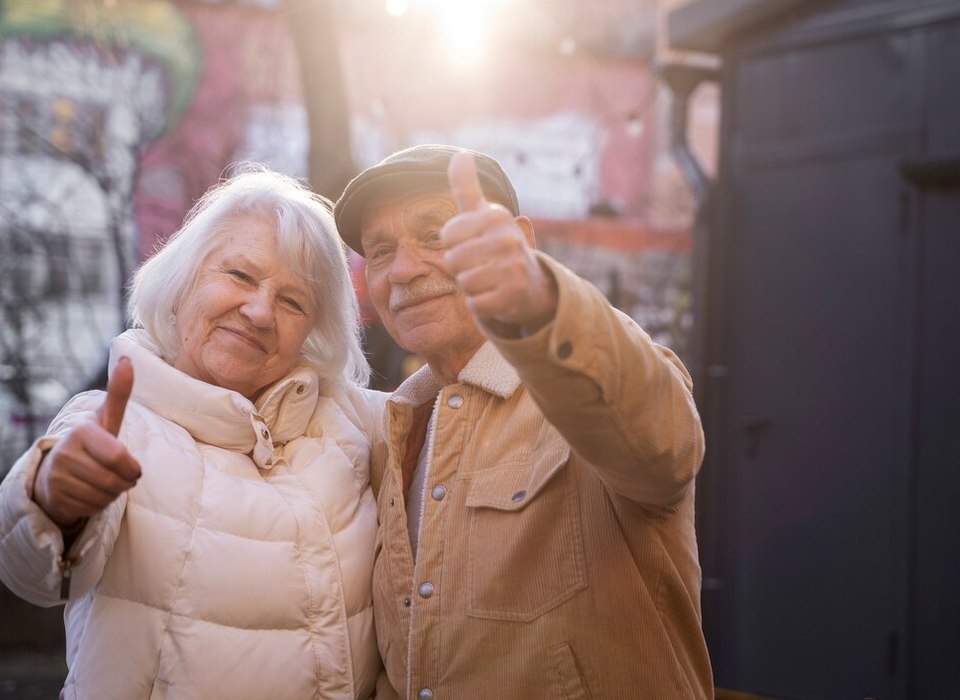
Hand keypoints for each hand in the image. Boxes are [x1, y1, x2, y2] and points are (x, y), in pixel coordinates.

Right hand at [33, 357, 140, 527]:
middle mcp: (64, 452)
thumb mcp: (107, 419)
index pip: (118, 456)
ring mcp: (56, 476)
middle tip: (121, 477)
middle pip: (113, 480)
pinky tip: (91, 493)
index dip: (132, 468)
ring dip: (113, 494)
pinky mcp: (54, 497)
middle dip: (125, 483)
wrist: (58, 470)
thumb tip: (128, 359)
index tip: (134, 468)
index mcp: (82, 431)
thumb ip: (119, 393)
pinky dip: (99, 505)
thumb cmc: (93, 442)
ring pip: (104, 496)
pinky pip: (91, 508)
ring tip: (105, 482)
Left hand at [441, 151, 557, 332]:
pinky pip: (475, 304)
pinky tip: (496, 296)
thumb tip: (460, 154)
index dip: (455, 245)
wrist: (531, 284)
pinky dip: (481, 305)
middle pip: (452, 260)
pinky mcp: (513, 296)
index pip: (447, 236)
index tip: (475, 244)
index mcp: (496, 216)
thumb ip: (467, 187)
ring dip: (472, 287)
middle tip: (483, 266)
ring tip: (490, 280)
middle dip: (462, 268)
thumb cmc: (497, 246)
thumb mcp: (483, 215)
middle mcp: (508, 239)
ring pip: (463, 283)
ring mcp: (513, 268)